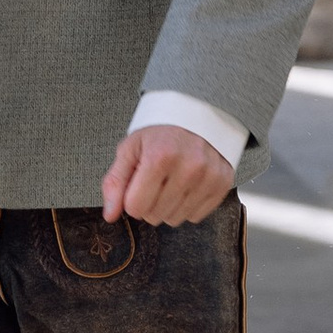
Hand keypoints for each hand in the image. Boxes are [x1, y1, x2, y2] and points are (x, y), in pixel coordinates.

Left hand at [102, 123, 234, 226]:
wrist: (197, 114)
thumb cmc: (160, 133)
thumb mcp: (131, 148)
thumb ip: (116, 182)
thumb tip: (110, 215)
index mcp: (160, 156)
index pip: (135, 207)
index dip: (131, 198)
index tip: (138, 184)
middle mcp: (188, 167)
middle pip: (155, 215)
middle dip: (149, 202)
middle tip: (155, 180)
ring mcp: (208, 177)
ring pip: (175, 219)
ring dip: (168, 206)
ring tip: (171, 181)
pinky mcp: (222, 184)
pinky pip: (196, 216)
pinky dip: (187, 205)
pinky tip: (187, 185)